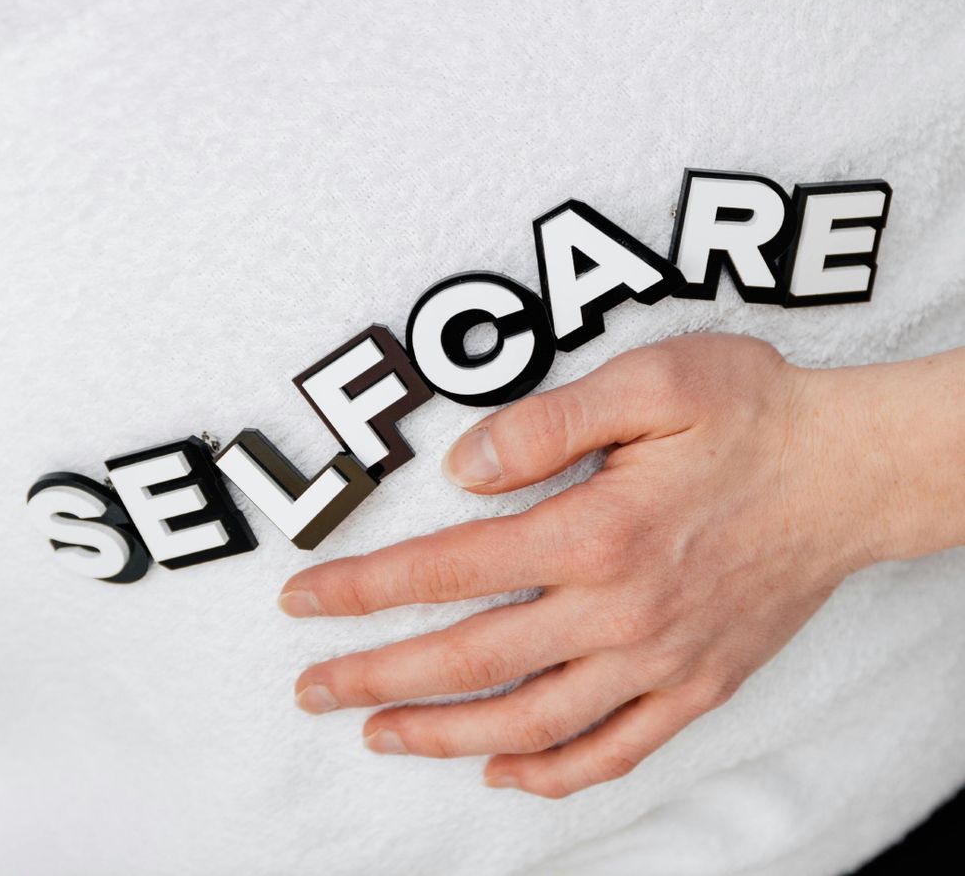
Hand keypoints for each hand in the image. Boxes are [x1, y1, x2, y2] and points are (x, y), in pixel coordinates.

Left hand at [279, 333, 960, 797]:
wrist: (853, 470)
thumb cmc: (755, 414)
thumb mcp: (653, 381)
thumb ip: (548, 423)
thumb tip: (464, 468)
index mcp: (596, 530)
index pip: (446, 568)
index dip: (363, 587)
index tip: (302, 600)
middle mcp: (621, 609)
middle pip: (470, 659)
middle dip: (376, 674)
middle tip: (311, 687)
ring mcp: (661, 660)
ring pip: (530, 721)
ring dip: (443, 735)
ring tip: (378, 734)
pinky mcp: (699, 685)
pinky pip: (615, 750)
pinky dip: (553, 773)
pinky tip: (506, 774)